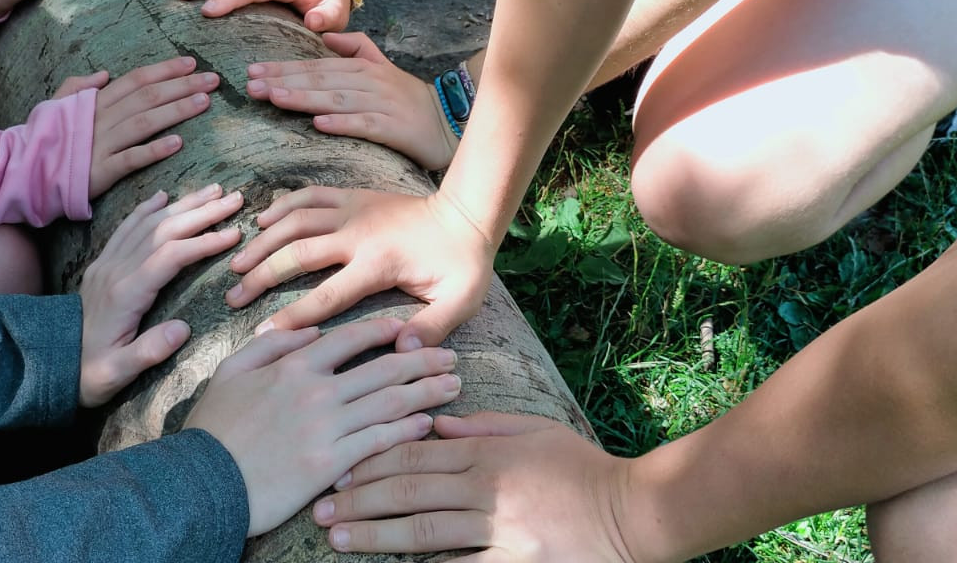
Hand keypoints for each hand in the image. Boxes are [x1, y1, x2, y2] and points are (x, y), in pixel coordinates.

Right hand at [48, 56, 219, 197]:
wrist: (22, 172)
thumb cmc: (44, 139)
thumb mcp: (57, 105)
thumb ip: (79, 86)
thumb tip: (104, 74)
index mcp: (94, 101)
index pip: (135, 80)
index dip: (164, 70)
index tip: (191, 63)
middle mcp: (100, 118)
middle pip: (147, 96)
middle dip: (182, 85)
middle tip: (213, 79)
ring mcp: (100, 144)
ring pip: (144, 122)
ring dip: (176, 110)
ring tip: (204, 102)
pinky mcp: (100, 171)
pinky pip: (131, 158)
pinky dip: (154, 150)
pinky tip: (178, 143)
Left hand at [78, 185, 243, 406]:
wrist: (55, 366)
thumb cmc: (93, 373)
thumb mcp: (118, 373)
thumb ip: (149, 351)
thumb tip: (183, 329)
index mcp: (125, 293)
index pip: (171, 255)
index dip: (203, 242)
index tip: (233, 234)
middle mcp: (115, 270)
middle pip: (163, 230)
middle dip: (201, 212)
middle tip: (234, 199)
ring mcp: (107, 264)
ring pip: (148, 223)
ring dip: (182, 204)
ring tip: (212, 190)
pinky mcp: (102, 264)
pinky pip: (126, 227)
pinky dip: (146, 208)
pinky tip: (163, 196)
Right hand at [185, 318, 461, 535]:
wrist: (201, 481)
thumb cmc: (213, 428)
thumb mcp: (230, 372)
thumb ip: (271, 346)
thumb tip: (310, 329)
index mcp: (294, 365)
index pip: (349, 338)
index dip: (383, 331)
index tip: (407, 330)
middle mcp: (316, 390)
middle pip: (382, 368)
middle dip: (422, 360)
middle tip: (450, 357)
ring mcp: (326, 426)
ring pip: (389, 402)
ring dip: (426, 392)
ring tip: (453, 386)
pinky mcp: (330, 463)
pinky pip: (379, 441)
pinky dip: (406, 429)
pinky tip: (427, 423)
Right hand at [225, 187, 493, 351]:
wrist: (467, 212)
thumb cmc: (463, 263)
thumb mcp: (460, 300)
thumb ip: (431, 327)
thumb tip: (401, 351)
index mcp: (377, 263)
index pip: (326, 297)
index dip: (292, 318)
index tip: (261, 335)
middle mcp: (357, 233)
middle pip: (297, 253)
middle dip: (262, 275)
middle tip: (233, 295)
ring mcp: (352, 211)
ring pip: (295, 220)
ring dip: (263, 240)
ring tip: (237, 262)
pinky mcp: (352, 197)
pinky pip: (309, 195)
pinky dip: (283, 205)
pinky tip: (262, 220)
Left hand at [247, 32, 457, 169]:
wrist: (449, 120)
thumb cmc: (408, 97)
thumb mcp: (381, 66)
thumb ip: (354, 46)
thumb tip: (324, 35)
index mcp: (362, 67)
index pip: (316, 65)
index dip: (284, 67)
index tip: (252, 70)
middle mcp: (369, 82)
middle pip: (321, 79)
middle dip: (284, 80)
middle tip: (250, 84)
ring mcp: (381, 105)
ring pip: (336, 100)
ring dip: (304, 98)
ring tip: (274, 98)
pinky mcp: (393, 130)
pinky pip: (364, 125)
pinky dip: (342, 124)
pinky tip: (318, 124)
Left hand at [313, 413, 637, 561]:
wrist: (635, 513)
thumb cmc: (582, 469)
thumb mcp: (536, 430)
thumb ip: (484, 425)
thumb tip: (435, 419)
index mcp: (490, 452)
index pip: (417, 452)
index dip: (372, 460)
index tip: (338, 469)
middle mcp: (490, 488)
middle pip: (411, 489)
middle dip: (360, 497)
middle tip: (321, 506)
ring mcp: (502, 530)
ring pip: (426, 530)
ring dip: (377, 534)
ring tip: (339, 536)